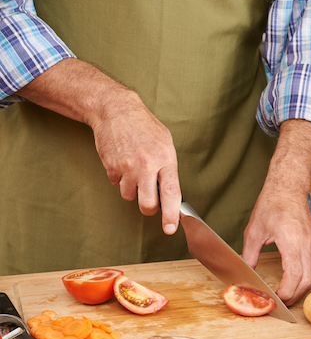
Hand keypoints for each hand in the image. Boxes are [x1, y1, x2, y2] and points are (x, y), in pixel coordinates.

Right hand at [91, 93, 180, 234]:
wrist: (116, 110)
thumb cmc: (144, 127)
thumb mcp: (165, 144)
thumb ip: (168, 168)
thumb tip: (171, 194)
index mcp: (165, 160)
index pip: (171, 194)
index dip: (171, 214)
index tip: (170, 228)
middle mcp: (147, 166)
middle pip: (147, 204)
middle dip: (149, 208)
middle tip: (150, 202)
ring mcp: (127, 167)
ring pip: (130, 197)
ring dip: (133, 190)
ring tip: (135, 171)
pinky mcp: (111, 167)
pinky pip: (117, 184)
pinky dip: (120, 179)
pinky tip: (123, 163)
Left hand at [242, 189, 310, 304]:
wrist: (288, 188)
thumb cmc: (272, 204)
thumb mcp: (254, 231)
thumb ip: (249, 255)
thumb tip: (246, 273)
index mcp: (292, 240)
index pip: (295, 275)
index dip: (287, 292)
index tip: (277, 299)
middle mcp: (307, 243)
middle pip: (308, 279)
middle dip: (295, 296)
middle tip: (282, 304)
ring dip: (303, 289)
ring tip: (289, 296)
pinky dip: (307, 277)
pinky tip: (295, 280)